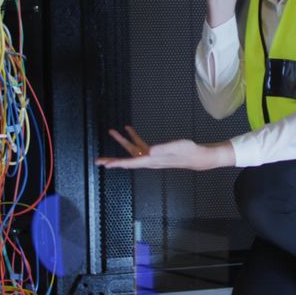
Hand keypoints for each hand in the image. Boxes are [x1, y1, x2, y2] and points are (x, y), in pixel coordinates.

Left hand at [96, 125, 235, 170]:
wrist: (197, 157)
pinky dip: (133, 137)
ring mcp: (151, 156)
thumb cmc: (189, 152)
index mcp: (152, 160)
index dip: (118, 163)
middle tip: (98, 161)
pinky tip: (128, 129)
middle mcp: (149, 160)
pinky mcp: (155, 152)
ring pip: (132, 151)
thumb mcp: (177, 148)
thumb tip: (149, 151)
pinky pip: (140, 144)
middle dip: (112, 160)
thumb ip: (163, 149)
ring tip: (111, 132)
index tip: (106, 165)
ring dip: (121, 142)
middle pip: (127, 160)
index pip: (131, 163)